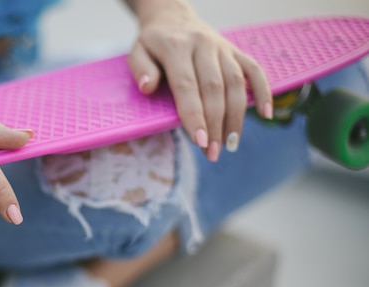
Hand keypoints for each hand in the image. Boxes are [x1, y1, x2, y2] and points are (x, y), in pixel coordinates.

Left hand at [127, 0, 272, 159]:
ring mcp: (222, 48)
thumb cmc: (153, 43)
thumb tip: (147, 88)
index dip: (194, 115)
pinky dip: (263, 91)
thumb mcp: (137, 51)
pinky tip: (266, 114)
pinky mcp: (236, 50)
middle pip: (214, 88)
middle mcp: (203, 45)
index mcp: (176, 47)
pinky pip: (254, 70)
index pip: (187, 85)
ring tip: (231, 144)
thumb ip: (140, 68)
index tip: (199, 141)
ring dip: (236, 116)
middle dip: (215, 124)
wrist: (173, 16)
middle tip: (213, 153)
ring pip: (236, 83)